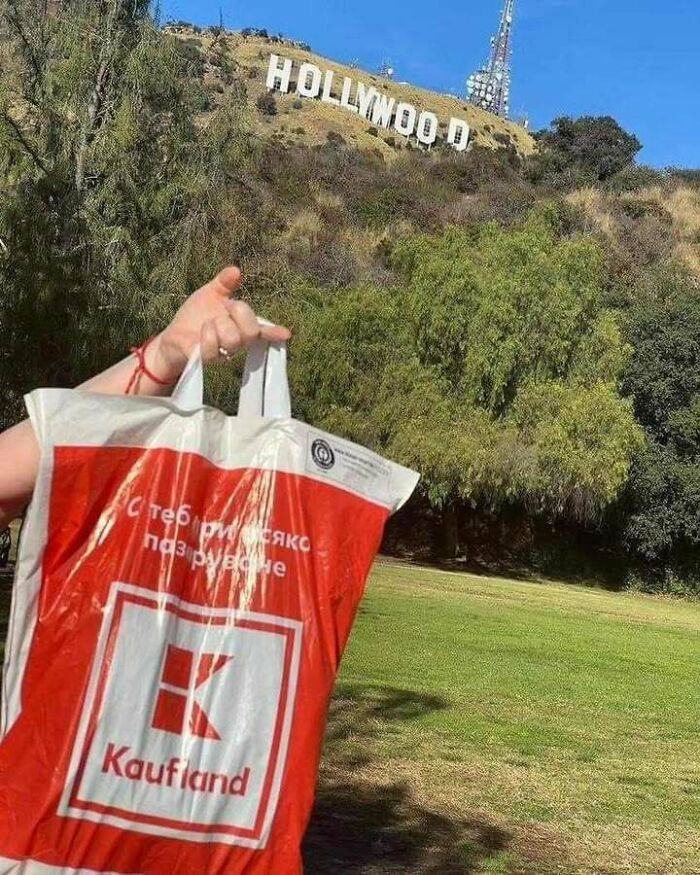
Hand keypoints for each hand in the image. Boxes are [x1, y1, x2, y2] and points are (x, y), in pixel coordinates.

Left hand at [150, 266, 290, 382]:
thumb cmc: (195, 317)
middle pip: (251, 331)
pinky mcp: (208, 360)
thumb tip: (236, 270)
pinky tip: (200, 331)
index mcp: (239, 325)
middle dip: (239, 313)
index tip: (285, 333)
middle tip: (226, 307)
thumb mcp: (210, 294)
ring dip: (219, 324)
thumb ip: (223, 283)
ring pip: (233, 339)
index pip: (261, 330)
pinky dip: (207, 334)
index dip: (273, 332)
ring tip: (209, 323)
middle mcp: (236, 341)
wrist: (172, 337)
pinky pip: (213, 347)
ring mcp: (223, 352)